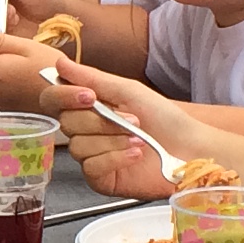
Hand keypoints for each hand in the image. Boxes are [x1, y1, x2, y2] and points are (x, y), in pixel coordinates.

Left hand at [0, 42, 62, 113]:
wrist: (71, 102)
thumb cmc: (53, 72)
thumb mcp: (28, 47)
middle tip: (17, 55)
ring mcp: (0, 103)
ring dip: (1, 73)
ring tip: (26, 69)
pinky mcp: (9, 111)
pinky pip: (1, 93)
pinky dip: (10, 86)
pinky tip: (28, 82)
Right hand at [46, 61, 203, 196]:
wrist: (190, 149)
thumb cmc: (165, 119)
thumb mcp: (128, 91)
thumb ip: (91, 78)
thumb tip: (60, 64)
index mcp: (89, 107)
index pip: (53, 99)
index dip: (64, 96)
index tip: (88, 96)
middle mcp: (86, 131)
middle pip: (66, 123)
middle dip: (100, 120)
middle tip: (131, 119)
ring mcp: (91, 156)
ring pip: (79, 146)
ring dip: (112, 139)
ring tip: (139, 138)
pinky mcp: (100, 179)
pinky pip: (91, 167)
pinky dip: (115, 158)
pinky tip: (135, 154)